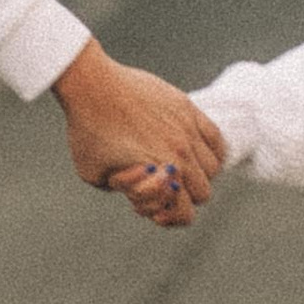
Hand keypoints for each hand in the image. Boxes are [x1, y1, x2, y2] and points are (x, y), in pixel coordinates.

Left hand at [50, 41, 224, 227]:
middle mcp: (181, 151)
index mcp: (161, 171)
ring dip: (199, 175)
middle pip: (203, 192)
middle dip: (184, 197)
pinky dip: (211, 151)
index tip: (151, 210)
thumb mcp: (95, 175)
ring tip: (176, 169)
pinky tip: (192, 152)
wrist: (91, 85)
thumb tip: (144, 192)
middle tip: (161, 188)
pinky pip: (216, 138)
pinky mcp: (188, 108)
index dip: (170, 218)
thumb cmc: (87, 130)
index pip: (185, 213)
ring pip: (214, 167)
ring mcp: (188, 128)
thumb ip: (124, 190)